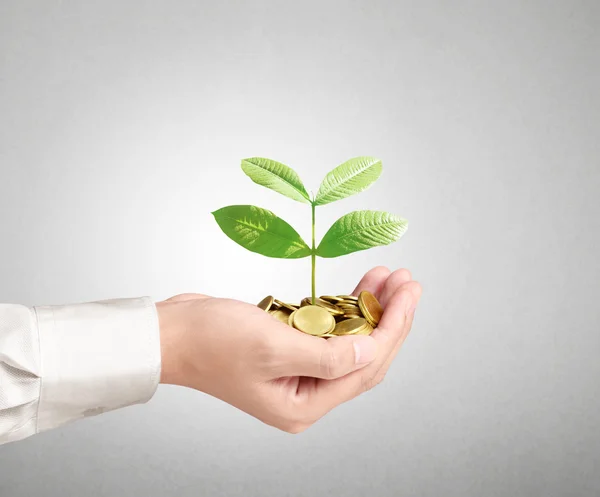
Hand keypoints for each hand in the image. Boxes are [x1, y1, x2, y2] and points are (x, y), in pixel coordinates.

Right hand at [156, 266, 421, 432]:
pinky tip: (357, 288)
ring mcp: (296, 371)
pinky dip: (342, 308)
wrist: (172, 332)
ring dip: (368, 308)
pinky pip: (326, 329)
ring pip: (348, 340)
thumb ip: (328, 354)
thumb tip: (372, 351)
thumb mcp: (275, 346)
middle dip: (387, 317)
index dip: (392, 328)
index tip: (408, 294)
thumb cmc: (212, 342)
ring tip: (387, 277)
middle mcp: (304, 393)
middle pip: (363, 355)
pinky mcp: (288, 348)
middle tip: (406, 282)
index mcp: (303, 404)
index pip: (365, 367)